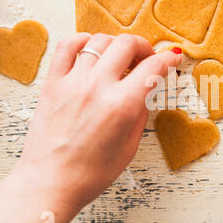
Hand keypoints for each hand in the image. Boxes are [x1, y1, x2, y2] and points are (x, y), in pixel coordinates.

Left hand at [18, 33, 180, 208]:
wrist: (50, 182)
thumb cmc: (89, 173)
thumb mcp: (129, 147)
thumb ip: (140, 113)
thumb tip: (145, 91)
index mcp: (122, 105)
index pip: (152, 68)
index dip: (168, 60)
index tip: (171, 58)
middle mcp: (98, 87)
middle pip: (127, 44)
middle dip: (144, 47)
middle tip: (146, 57)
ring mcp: (73, 82)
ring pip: (100, 41)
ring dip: (116, 44)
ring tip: (119, 57)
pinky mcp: (53, 83)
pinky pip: (67, 46)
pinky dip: (82, 40)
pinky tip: (90, 47)